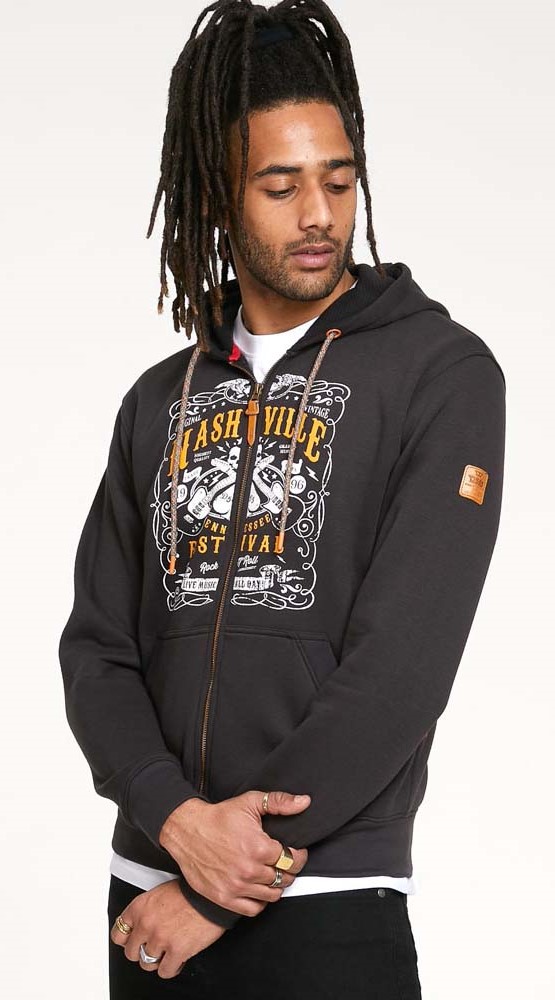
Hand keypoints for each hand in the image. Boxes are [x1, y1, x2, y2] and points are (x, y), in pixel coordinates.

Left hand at [110, 878, 225, 978]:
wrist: (211, 895)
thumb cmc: (190, 890)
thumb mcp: (160, 892)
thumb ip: (146, 909)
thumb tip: (140, 924)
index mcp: (140, 907)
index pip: (118, 934)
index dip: (126, 940)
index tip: (132, 941)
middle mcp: (146, 924)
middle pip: (131, 953)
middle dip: (142, 951)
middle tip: (153, 947)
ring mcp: (160, 939)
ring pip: (147, 964)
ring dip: (157, 960)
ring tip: (167, 951)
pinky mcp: (177, 951)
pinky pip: (165, 971)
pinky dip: (171, 968)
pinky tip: (178, 959)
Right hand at [159, 789, 310, 916]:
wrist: (187, 830)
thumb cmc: (219, 817)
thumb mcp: (250, 802)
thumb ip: (280, 802)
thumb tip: (305, 802)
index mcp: (259, 848)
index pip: (293, 860)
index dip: (297, 855)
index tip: (295, 852)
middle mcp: (249, 870)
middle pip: (284, 878)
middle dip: (288, 869)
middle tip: (282, 862)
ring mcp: (237, 887)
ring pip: (272, 895)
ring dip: (276, 885)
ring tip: (271, 873)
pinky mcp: (224, 898)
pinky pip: (254, 909)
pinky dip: (260, 901)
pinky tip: (258, 888)